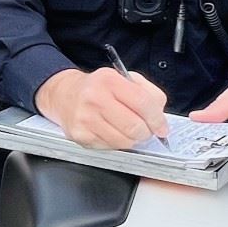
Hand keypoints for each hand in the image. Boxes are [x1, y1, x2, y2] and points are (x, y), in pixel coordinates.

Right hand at [36, 67, 168, 150]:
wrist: (64, 94)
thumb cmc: (99, 88)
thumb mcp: (124, 79)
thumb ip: (148, 93)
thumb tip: (160, 120)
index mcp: (109, 80)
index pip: (143, 103)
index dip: (157, 119)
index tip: (162, 128)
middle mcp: (94, 98)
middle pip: (134, 126)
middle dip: (146, 132)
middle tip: (146, 130)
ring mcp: (85, 118)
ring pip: (124, 141)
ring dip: (132, 139)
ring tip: (128, 130)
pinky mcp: (80, 135)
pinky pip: (110, 147)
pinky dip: (117, 143)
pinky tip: (112, 132)